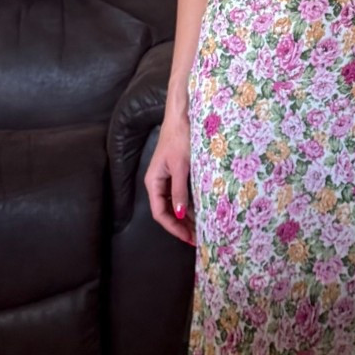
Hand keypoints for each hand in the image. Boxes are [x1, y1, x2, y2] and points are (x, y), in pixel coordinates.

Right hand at [143, 115, 195, 245]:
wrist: (182, 116)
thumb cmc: (179, 138)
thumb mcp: (181, 166)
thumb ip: (180, 190)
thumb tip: (181, 214)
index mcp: (154, 182)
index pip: (160, 213)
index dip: (174, 228)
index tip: (189, 238)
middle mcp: (158, 182)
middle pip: (167, 211)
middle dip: (181, 226)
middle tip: (198, 238)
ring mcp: (167, 177)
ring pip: (174, 204)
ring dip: (186, 217)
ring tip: (201, 229)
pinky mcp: (176, 172)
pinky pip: (180, 194)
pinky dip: (189, 204)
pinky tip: (201, 211)